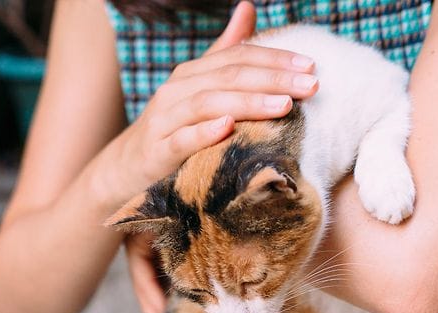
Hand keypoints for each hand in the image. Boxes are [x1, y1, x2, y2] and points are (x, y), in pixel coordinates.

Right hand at [122, 2, 317, 312]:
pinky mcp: (157, 153)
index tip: (312, 66)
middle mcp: (178, 91)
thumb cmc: (173, 130)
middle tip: (311, 85)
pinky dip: (204, 133)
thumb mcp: (200, 89)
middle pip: (229, 76)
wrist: (124, 172)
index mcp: (194, 74)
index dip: (275, 59)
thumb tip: (248, 8)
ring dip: (249, 102)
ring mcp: (165, 120)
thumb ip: (226, 51)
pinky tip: (228, 128)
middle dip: (273, 78)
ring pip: (210, 104)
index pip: (239, 58)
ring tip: (283, 105)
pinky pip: (181, 140)